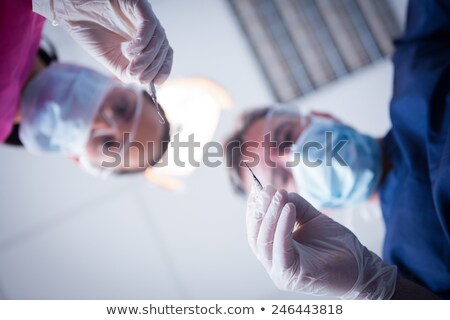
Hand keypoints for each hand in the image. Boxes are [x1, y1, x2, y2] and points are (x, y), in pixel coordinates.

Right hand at [34, 0, 172, 84]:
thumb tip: (139, 81)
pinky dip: (143, 42)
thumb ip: (125, 70)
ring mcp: (143, 15)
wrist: (69, 11)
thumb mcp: (110, 58)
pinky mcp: (138, 4)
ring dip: (147, 58)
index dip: (163, 69)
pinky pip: (149, 25)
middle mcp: (147, 26)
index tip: (155, 83)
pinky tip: (130, 51)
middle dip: (152, 67)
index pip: (164, 54)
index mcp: (143, 38)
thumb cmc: (89, 30)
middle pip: (163, 49)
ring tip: (131, 66)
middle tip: (138, 77)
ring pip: (159, 39)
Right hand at [246, 185, 396, 298]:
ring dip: (271, 215)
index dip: (254, 209)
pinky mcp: (291, 277)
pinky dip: (282, 227)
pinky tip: (288, 208)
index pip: (255, 230)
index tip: (258, 189)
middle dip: (260, 210)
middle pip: (255, 236)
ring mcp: (280, 273)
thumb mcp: (311, 218)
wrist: (360, 266)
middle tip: (268, 190)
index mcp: (275, 251)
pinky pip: (281, 248)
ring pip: (264, 242)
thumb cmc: (336, 245)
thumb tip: (277, 192)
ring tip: (280, 195)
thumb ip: (294, 205)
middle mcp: (273, 263)